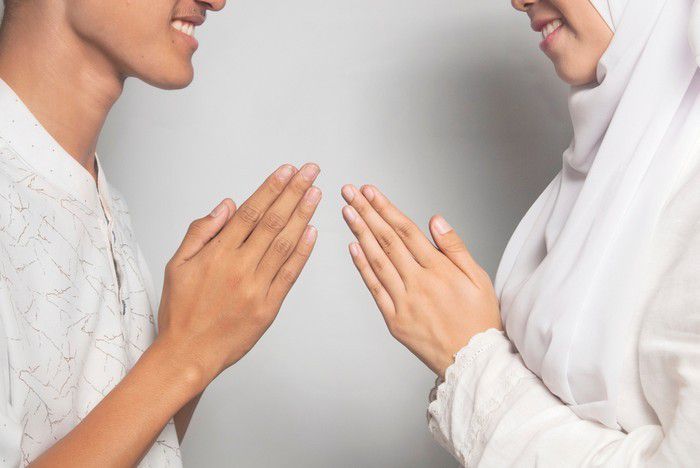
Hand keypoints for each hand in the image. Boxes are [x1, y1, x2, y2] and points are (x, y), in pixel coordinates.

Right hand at [157, 163, 321, 390]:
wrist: (187, 353)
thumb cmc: (181, 311)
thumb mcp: (177, 265)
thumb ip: (202, 231)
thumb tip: (227, 205)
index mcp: (217, 254)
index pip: (250, 212)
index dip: (272, 189)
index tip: (287, 171)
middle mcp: (239, 267)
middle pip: (273, 222)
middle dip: (294, 193)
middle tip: (311, 172)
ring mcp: (256, 287)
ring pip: (285, 244)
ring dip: (303, 216)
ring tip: (316, 194)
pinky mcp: (269, 307)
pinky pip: (290, 274)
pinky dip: (303, 252)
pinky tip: (313, 232)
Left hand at [341, 184, 500, 377]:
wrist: (473, 362)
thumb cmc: (479, 321)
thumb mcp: (479, 279)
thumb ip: (455, 247)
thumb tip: (436, 220)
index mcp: (439, 270)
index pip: (406, 231)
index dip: (386, 208)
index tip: (371, 192)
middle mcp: (418, 283)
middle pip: (387, 240)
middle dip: (367, 213)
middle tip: (350, 193)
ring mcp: (404, 302)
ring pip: (377, 261)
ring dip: (360, 234)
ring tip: (348, 212)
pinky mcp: (394, 320)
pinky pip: (374, 289)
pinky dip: (362, 267)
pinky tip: (353, 248)